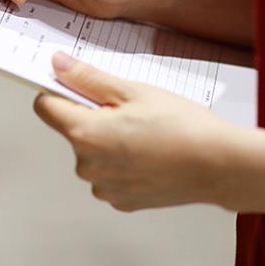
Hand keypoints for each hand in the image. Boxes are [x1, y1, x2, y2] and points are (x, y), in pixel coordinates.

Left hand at [34, 52, 244, 211]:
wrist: (219, 165)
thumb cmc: (181, 125)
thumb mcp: (132, 90)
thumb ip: (88, 78)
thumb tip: (57, 64)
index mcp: (85, 134)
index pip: (45, 107)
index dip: (60, 91)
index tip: (80, 85)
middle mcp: (87, 165)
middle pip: (73, 130)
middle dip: (93, 117)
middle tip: (130, 109)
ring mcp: (104, 187)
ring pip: (92, 154)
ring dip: (108, 141)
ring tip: (146, 133)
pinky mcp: (121, 201)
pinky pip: (110, 174)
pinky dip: (123, 164)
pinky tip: (150, 154)